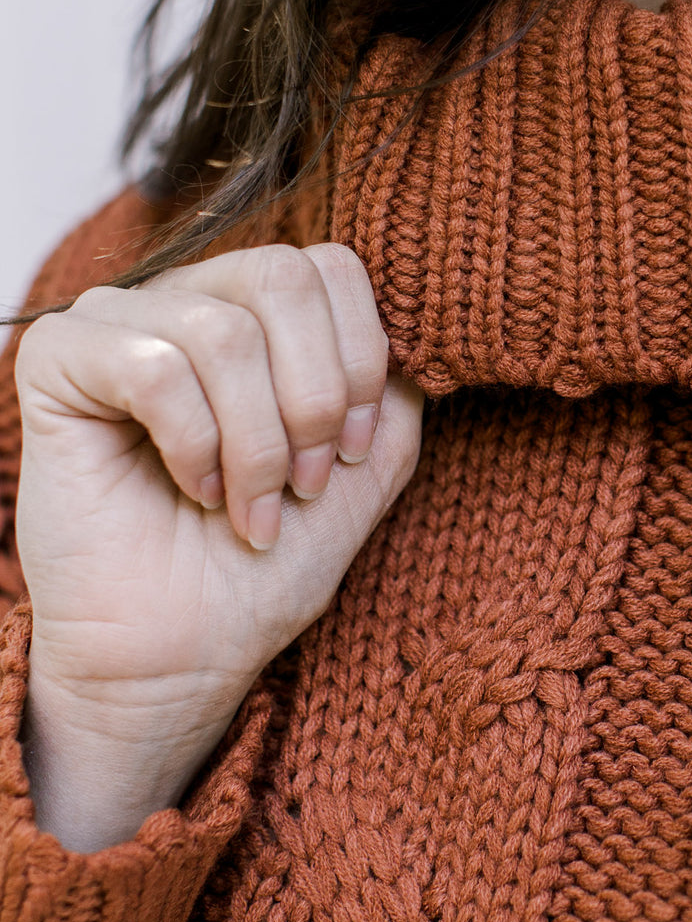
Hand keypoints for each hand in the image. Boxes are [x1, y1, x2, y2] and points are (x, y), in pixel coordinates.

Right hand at [15, 242, 422, 746]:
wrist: (184, 655)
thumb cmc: (266, 564)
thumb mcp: (367, 466)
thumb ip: (391, 384)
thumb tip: (404, 323)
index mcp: (257, 312)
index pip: (331, 266)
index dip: (360, 360)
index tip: (353, 455)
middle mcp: (188, 298)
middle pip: (283, 274)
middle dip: (316, 398)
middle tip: (305, 485)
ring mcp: (118, 323)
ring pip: (223, 331)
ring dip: (256, 441)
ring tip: (249, 508)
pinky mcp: (58, 361)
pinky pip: (151, 366)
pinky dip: (192, 443)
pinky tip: (193, 490)